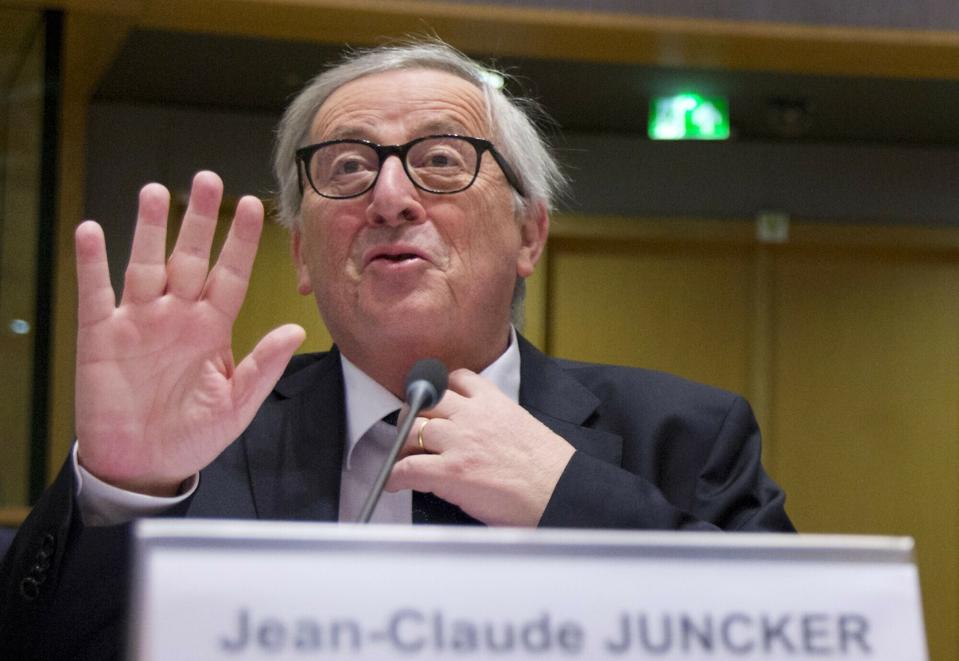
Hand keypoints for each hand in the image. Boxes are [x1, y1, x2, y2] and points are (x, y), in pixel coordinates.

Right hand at [74, 172, 304, 495]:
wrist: (144, 466)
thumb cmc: (193, 435)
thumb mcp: (237, 404)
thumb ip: (263, 366)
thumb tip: (296, 329)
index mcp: (212, 328)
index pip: (230, 275)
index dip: (241, 242)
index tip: (254, 206)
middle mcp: (177, 316)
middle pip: (189, 258)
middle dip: (199, 221)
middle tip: (207, 180)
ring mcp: (139, 321)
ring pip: (145, 265)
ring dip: (149, 230)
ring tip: (155, 193)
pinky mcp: (100, 335)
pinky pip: (95, 293)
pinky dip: (92, 263)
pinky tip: (92, 231)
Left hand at [386, 369, 574, 525]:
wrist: (562, 493)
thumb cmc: (553, 469)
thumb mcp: (526, 426)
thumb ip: (500, 421)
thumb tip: (486, 435)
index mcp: (495, 403)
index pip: (457, 378)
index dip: (440, 388)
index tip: (435, 400)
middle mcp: (472, 416)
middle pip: (426, 400)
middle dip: (414, 413)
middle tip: (412, 430)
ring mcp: (459, 443)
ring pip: (411, 429)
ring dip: (403, 444)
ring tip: (405, 457)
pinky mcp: (451, 472)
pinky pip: (408, 468)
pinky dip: (395, 476)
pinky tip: (395, 483)